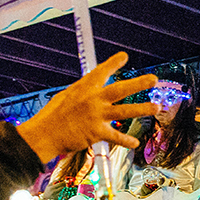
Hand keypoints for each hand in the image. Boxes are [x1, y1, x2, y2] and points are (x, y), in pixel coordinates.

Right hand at [16, 52, 160, 162]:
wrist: (42, 135)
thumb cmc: (52, 116)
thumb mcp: (66, 97)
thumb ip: (83, 93)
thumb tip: (94, 88)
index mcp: (83, 89)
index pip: (100, 72)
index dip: (113, 63)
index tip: (124, 56)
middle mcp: (92, 100)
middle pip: (120, 90)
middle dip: (138, 84)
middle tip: (154, 79)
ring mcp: (96, 116)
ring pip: (124, 111)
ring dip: (142, 109)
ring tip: (157, 107)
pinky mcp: (96, 133)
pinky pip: (116, 137)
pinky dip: (126, 141)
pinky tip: (135, 143)